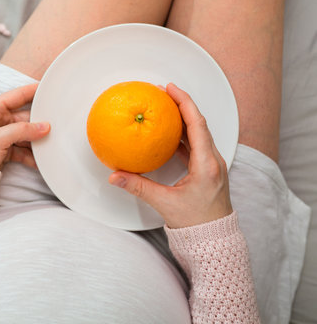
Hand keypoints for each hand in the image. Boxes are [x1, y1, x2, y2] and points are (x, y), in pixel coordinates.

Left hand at [0, 84, 49, 170]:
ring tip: (48, 145)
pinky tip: (39, 160)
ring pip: (25, 133)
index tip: (48, 88)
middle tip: (55, 125)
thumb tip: (44, 127)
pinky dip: (30, 154)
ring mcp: (1, 134)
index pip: (16, 95)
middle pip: (24, 117)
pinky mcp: (4, 148)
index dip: (33, 91)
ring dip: (36, 141)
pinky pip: (22, 147)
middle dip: (38, 124)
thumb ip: (22, 131)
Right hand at [109, 83, 232, 228]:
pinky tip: (168, 133)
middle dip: (181, 104)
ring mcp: (212, 164)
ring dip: (182, 118)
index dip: (184, 102)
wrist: (214, 239)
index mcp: (207, 164)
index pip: (197, 124)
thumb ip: (138, 187)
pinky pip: (196, 144)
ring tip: (164, 107)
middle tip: (163, 92)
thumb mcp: (164, 203)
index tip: (170, 88)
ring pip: (198, 132)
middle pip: (199, 123)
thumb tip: (114, 176)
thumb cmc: (195, 223)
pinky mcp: (208, 169)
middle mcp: (213, 160)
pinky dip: (182, 134)